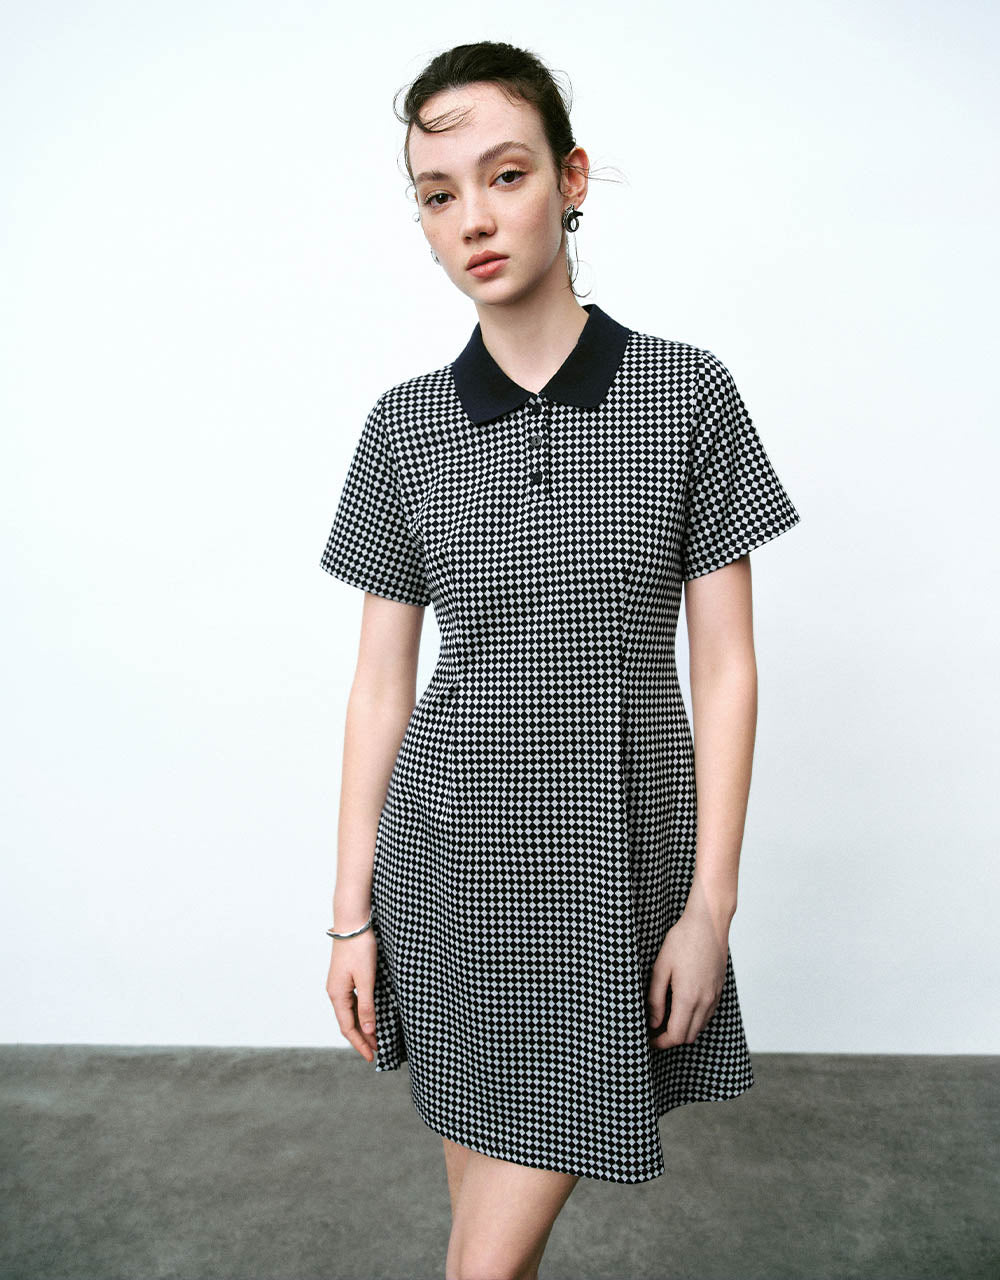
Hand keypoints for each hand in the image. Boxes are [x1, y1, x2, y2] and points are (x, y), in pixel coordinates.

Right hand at [326, 926, 378, 1062]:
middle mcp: (335, 992)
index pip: (348, 1028)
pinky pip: (352, 1002)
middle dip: (362, 1038)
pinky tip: (370, 1016)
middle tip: (378, 1051)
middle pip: (347, 1023)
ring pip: (350, 1013)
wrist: (352, 922)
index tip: (372, 1057)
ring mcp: (339, 985)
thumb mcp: (366, 978)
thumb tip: (368, 1029)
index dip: (360, 1044)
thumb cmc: (359, 948)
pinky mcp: (345, 977)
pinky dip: (361, 1013)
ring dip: (362, 1026)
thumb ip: (367, 1005)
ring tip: (376, 1038)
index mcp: (337, 995)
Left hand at [646, 899, 729, 1048]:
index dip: (661, 1042)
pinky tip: (681, 1007)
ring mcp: (715, 997)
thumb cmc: (682, 941)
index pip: (676, 1036)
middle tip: (654, 1030)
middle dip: (670, 1039)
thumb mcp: (660, 968)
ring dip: (683, 1030)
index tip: (649, 1039)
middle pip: (688, 1037)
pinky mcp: (719, 990)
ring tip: (665, 1019)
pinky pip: (707, 1015)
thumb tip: (653, 1022)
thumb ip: (655, 999)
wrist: (708, 923)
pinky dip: (694, 1019)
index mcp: (688, 998)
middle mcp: (705, 1002)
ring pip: (699, 1027)